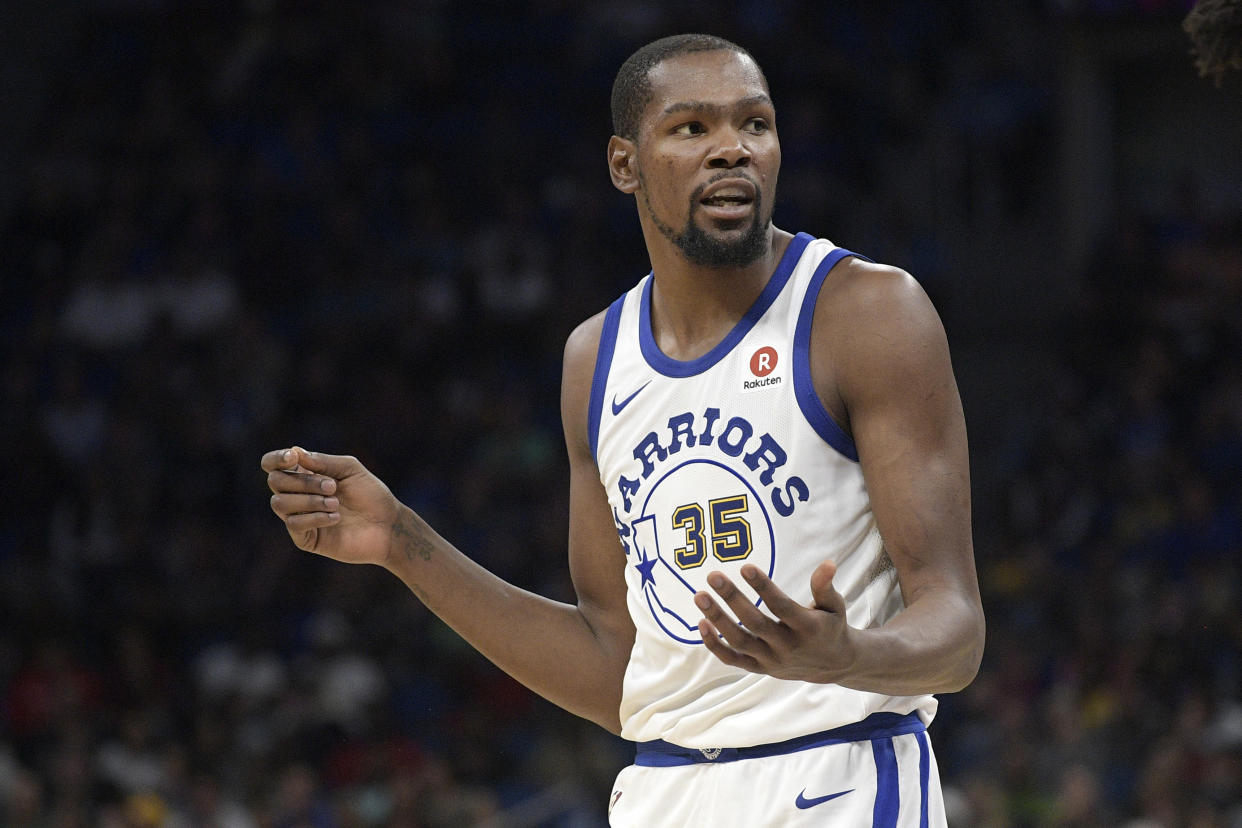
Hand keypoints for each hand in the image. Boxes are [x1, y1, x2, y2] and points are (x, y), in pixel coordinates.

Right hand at [262, 446, 399, 565]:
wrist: (388, 525)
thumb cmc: (371, 494)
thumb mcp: (350, 469)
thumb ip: (323, 461)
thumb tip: (295, 452)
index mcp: (305, 475)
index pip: (272, 465)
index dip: (276, 459)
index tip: (293, 457)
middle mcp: (297, 495)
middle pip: (275, 481)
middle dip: (304, 481)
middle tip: (333, 486)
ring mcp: (300, 517)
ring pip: (279, 503)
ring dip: (309, 500)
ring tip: (335, 503)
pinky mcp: (306, 538)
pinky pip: (293, 524)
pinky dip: (315, 517)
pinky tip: (336, 517)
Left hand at [695, 560, 854, 682]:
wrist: (832, 665)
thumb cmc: (830, 626)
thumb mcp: (834, 606)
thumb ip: (825, 586)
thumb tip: (828, 562)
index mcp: (807, 627)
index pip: (781, 606)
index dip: (763, 587)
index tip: (744, 566)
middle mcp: (787, 646)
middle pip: (754, 623)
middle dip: (732, 599)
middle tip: (713, 575)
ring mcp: (771, 660)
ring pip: (739, 641)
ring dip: (717, 619)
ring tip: (700, 596)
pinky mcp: (759, 668)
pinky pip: (733, 659)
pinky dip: (715, 645)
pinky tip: (701, 623)